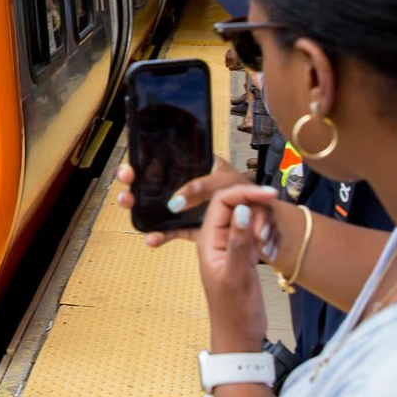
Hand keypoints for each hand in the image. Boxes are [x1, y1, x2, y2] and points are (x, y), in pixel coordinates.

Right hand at [115, 157, 252, 246]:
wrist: (270, 230)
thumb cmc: (254, 197)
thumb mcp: (228, 183)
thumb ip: (203, 189)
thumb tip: (174, 203)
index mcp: (199, 165)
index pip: (166, 155)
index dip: (144, 160)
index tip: (130, 170)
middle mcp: (191, 184)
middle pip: (155, 180)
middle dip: (136, 183)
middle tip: (125, 189)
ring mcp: (191, 206)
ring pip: (160, 205)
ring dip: (142, 207)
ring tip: (130, 211)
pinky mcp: (195, 227)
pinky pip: (175, 230)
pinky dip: (163, 235)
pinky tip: (151, 241)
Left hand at [190, 184, 283, 350]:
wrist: (240, 335)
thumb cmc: (233, 311)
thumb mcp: (236, 276)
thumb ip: (238, 242)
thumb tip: (242, 210)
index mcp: (208, 240)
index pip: (222, 201)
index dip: (245, 192)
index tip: (270, 194)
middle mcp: (216, 238)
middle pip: (236, 204)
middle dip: (256, 211)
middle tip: (266, 234)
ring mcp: (231, 244)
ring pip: (248, 217)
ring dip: (263, 225)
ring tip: (266, 247)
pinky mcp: (244, 252)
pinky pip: (254, 231)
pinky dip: (265, 235)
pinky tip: (270, 251)